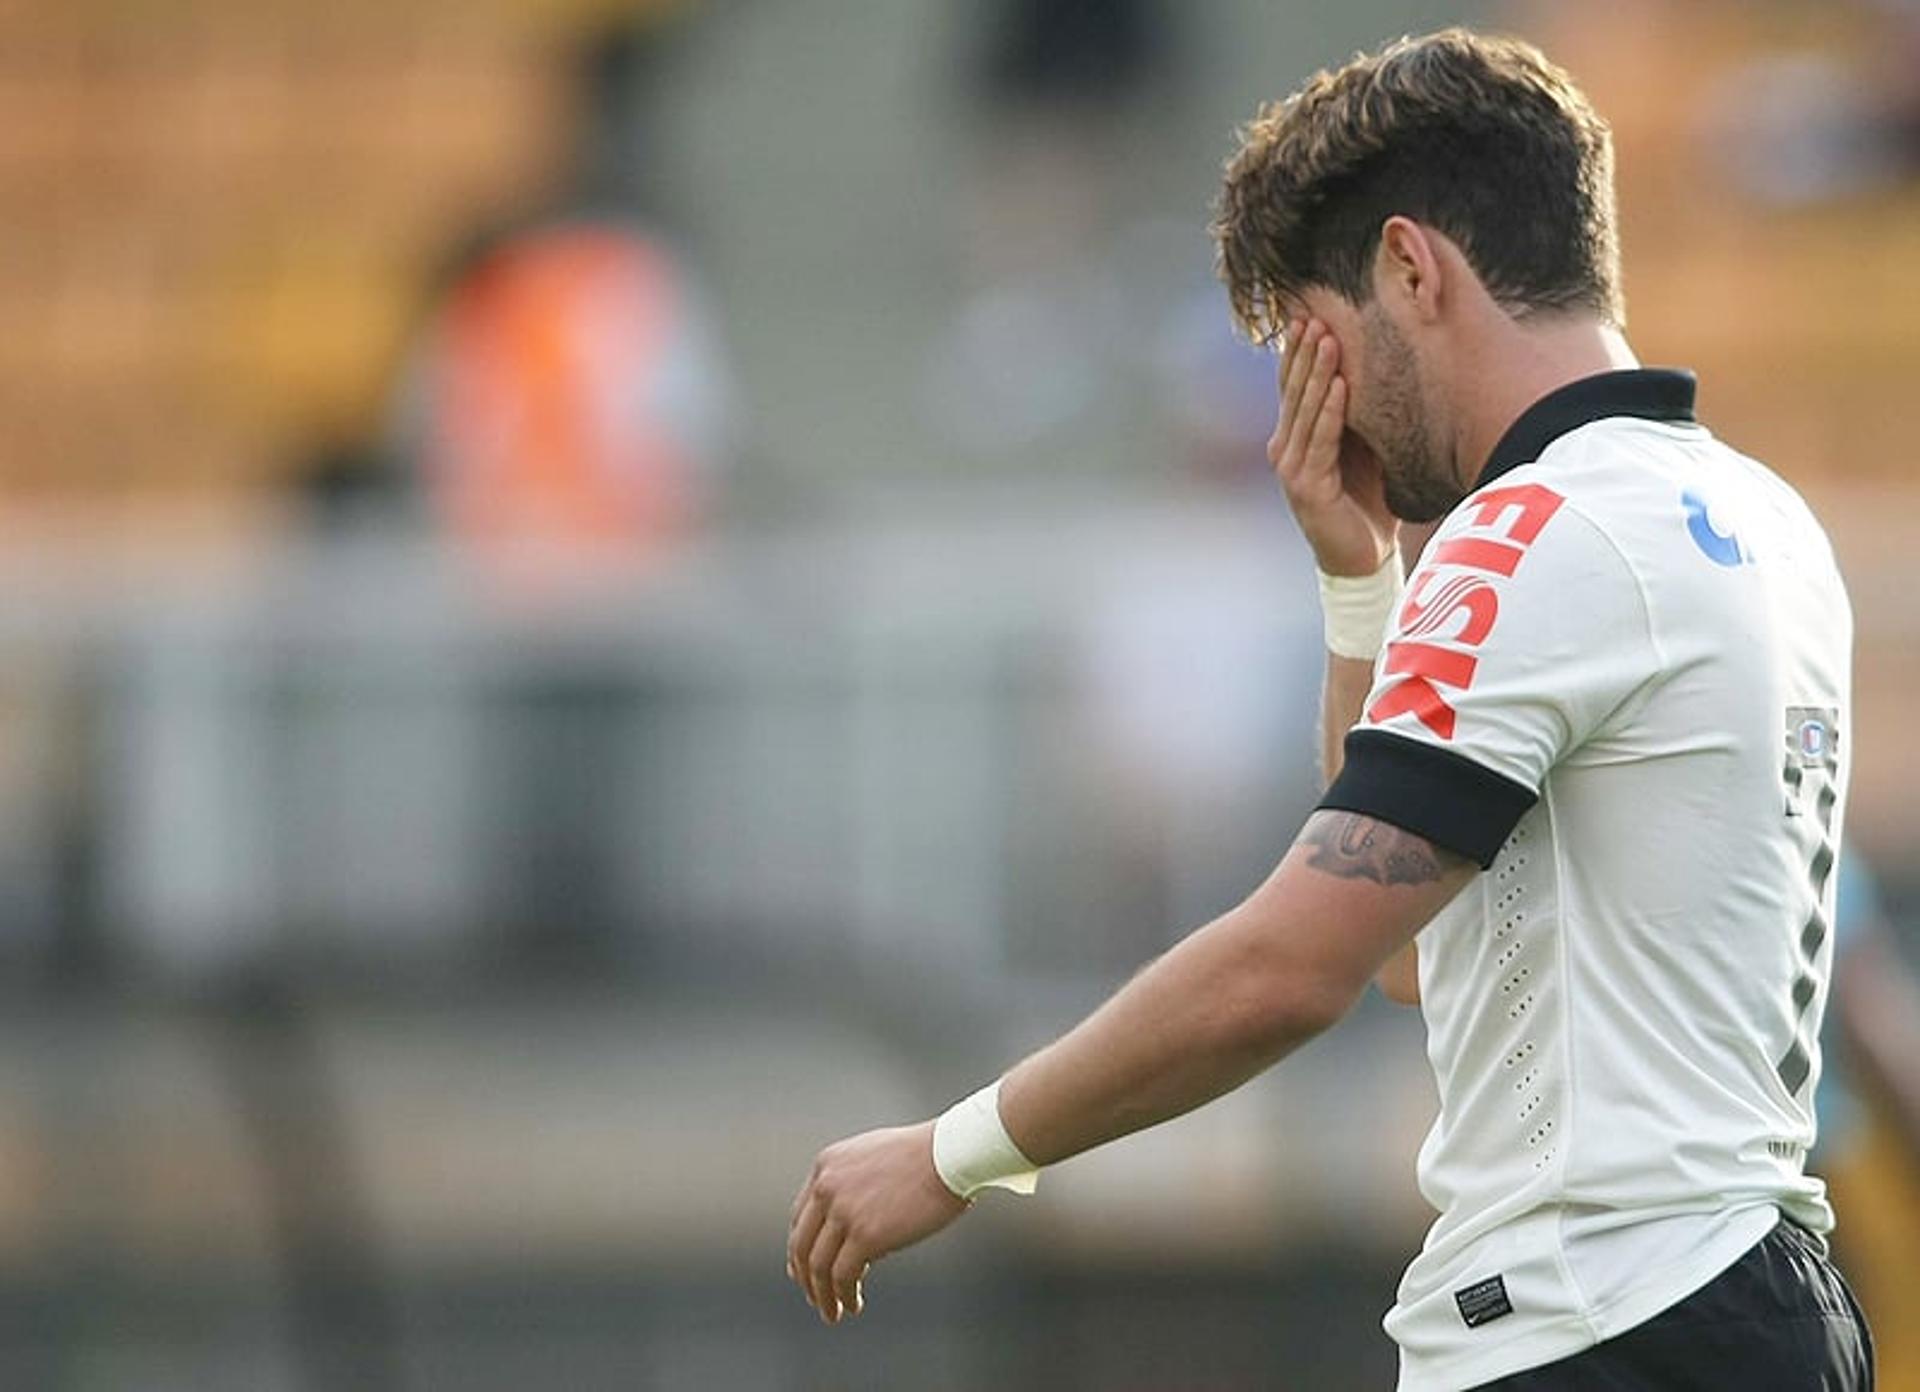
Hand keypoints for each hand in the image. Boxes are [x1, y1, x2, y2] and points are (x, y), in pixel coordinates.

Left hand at [786, 1121, 968, 1323]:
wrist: (950, 1154)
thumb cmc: (925, 1155)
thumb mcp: (873, 1158)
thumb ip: (852, 1183)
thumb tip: (850, 1226)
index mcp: (826, 1166)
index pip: (800, 1217)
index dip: (801, 1248)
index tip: (805, 1270)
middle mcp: (826, 1187)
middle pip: (801, 1244)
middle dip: (805, 1277)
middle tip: (816, 1297)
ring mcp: (844, 1212)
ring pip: (818, 1267)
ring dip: (823, 1295)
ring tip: (833, 1313)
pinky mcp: (866, 1235)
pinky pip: (843, 1276)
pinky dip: (844, 1296)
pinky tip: (853, 1305)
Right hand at [1269, 318, 1397, 576]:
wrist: (1362, 558)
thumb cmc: (1367, 503)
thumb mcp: (1363, 449)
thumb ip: (1358, 417)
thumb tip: (1375, 368)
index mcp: (1295, 438)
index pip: (1293, 386)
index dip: (1297, 352)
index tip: (1306, 315)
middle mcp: (1285, 449)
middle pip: (1294, 391)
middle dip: (1304, 352)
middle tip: (1314, 315)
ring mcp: (1292, 469)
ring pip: (1305, 410)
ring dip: (1317, 373)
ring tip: (1327, 339)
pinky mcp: (1306, 488)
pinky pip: (1320, 440)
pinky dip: (1330, 412)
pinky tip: (1340, 386)